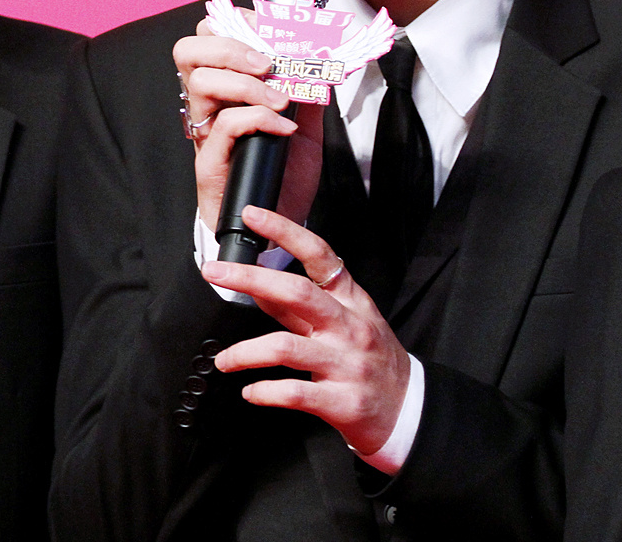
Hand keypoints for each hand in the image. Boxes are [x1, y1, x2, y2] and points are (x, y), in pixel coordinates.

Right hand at [173, 17, 323, 232]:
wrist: (277, 226)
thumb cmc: (284, 176)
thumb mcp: (307, 126)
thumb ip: (309, 91)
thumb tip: (322, 59)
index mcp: (226, 87)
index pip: (209, 37)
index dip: (234, 22)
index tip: (266, 24)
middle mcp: (208, 104)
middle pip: (188, 50)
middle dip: (229, 45)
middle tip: (266, 62)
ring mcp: (205, 130)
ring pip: (201, 82)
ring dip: (247, 83)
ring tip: (279, 99)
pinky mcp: (208, 158)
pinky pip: (225, 124)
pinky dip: (259, 119)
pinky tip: (283, 128)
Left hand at [200, 206, 409, 455]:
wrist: (408, 407)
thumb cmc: (372, 358)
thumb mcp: (345, 321)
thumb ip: (298, 306)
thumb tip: (256, 286)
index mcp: (349, 300)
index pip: (318, 254)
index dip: (284, 231)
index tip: (252, 215)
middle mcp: (349, 326)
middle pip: (296, 292)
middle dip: (249, 277)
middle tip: (214, 272)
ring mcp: (346, 363)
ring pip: (285, 347)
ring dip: (244, 353)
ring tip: (225, 360)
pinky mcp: (341, 400)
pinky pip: (294, 392)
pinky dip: (264, 391)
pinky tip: (250, 391)